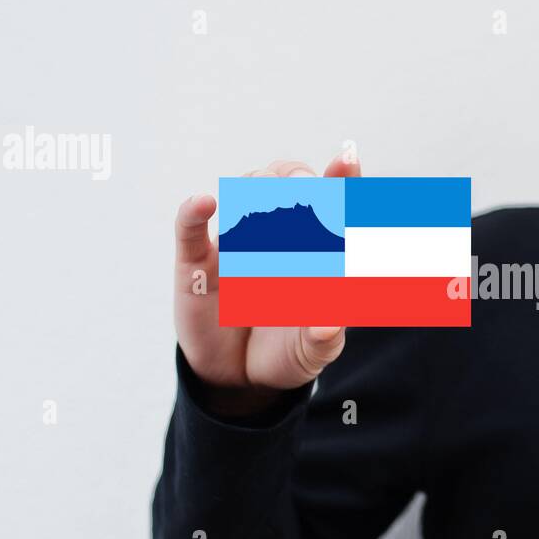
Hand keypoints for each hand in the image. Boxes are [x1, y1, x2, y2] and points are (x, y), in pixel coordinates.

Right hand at [173, 156, 360, 415]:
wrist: (239, 379)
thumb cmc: (287, 353)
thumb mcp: (312, 353)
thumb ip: (324, 340)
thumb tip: (328, 324)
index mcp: (314, 250)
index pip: (331, 203)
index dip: (340, 178)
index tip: (347, 160)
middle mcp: (277, 236)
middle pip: (285, 181)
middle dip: (296, 178)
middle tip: (307, 190)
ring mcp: (236, 245)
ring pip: (244, 191)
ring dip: (257, 187)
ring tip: (267, 202)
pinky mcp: (197, 265)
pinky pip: (190, 229)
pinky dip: (194, 212)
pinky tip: (205, 203)